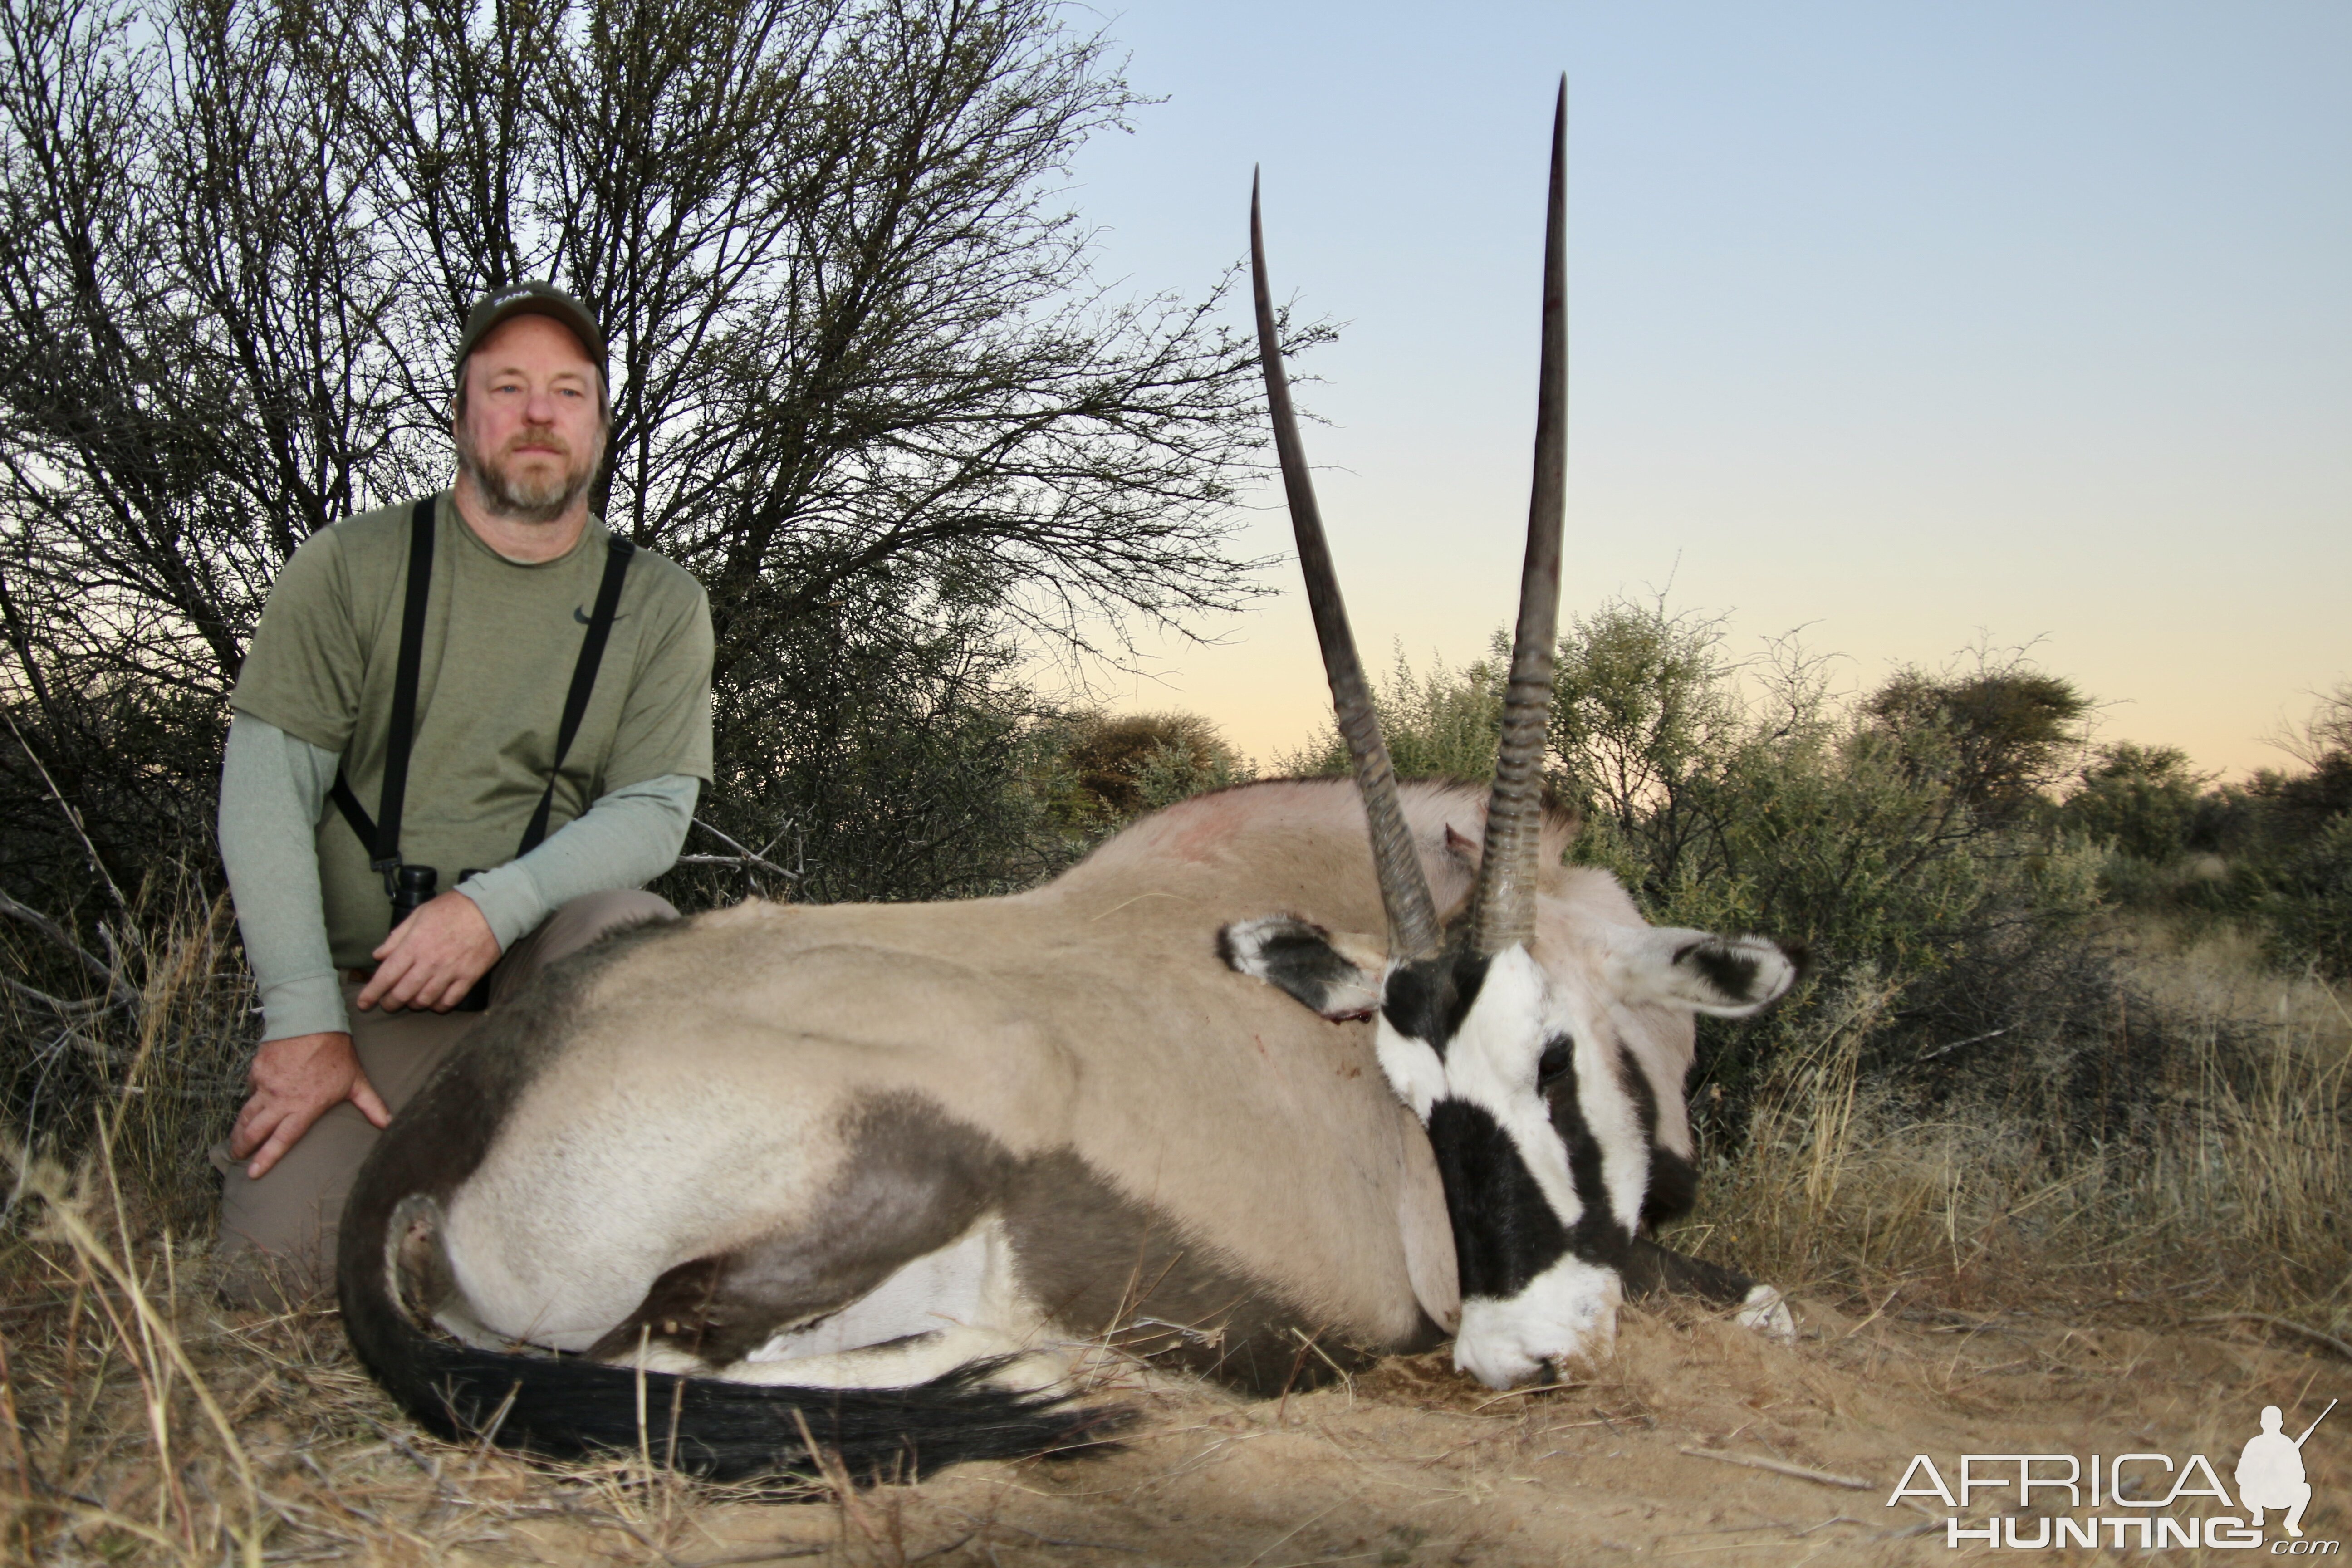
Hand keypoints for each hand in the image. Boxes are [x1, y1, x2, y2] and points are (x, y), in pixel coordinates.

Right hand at [230, 1032, 389, 1177]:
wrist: (312, 1020)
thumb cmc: (337, 1052)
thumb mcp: (356, 1080)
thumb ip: (371, 1105)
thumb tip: (388, 1123)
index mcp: (304, 1107)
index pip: (282, 1139)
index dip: (267, 1158)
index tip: (253, 1173)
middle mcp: (281, 1100)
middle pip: (255, 1130)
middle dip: (243, 1146)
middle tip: (237, 1157)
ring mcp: (266, 1086)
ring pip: (246, 1114)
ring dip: (238, 1130)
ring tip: (234, 1143)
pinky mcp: (257, 1071)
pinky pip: (249, 1090)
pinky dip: (248, 1099)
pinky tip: (248, 1106)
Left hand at [359, 889, 501, 1012]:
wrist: (491, 909)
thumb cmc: (452, 908)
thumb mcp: (418, 914)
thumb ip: (396, 937)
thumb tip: (378, 955)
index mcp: (414, 945)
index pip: (386, 976)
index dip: (371, 993)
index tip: (363, 1003)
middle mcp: (429, 962)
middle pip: (402, 993)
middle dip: (389, 1003)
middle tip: (386, 1004)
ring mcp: (450, 972)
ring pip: (424, 1000)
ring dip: (413, 1005)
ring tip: (410, 1001)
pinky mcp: (468, 977)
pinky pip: (449, 1001)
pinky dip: (438, 1006)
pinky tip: (434, 1002)